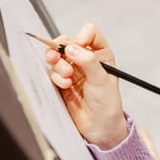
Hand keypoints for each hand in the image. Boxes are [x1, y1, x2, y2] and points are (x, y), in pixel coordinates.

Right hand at [46, 23, 127, 148]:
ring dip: (58, 65)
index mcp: (101, 53)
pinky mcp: (62, 81)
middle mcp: (86, 59)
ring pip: (57, 56)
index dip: (80, 37)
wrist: (99, 126)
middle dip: (60, 49)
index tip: (77, 48)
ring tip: (66, 77)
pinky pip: (52, 72)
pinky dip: (55, 77)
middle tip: (57, 57)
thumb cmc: (107, 103)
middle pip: (67, 42)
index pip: (88, 33)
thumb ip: (88, 61)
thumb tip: (72, 47)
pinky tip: (64, 85)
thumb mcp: (102, 79)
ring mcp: (73, 70)